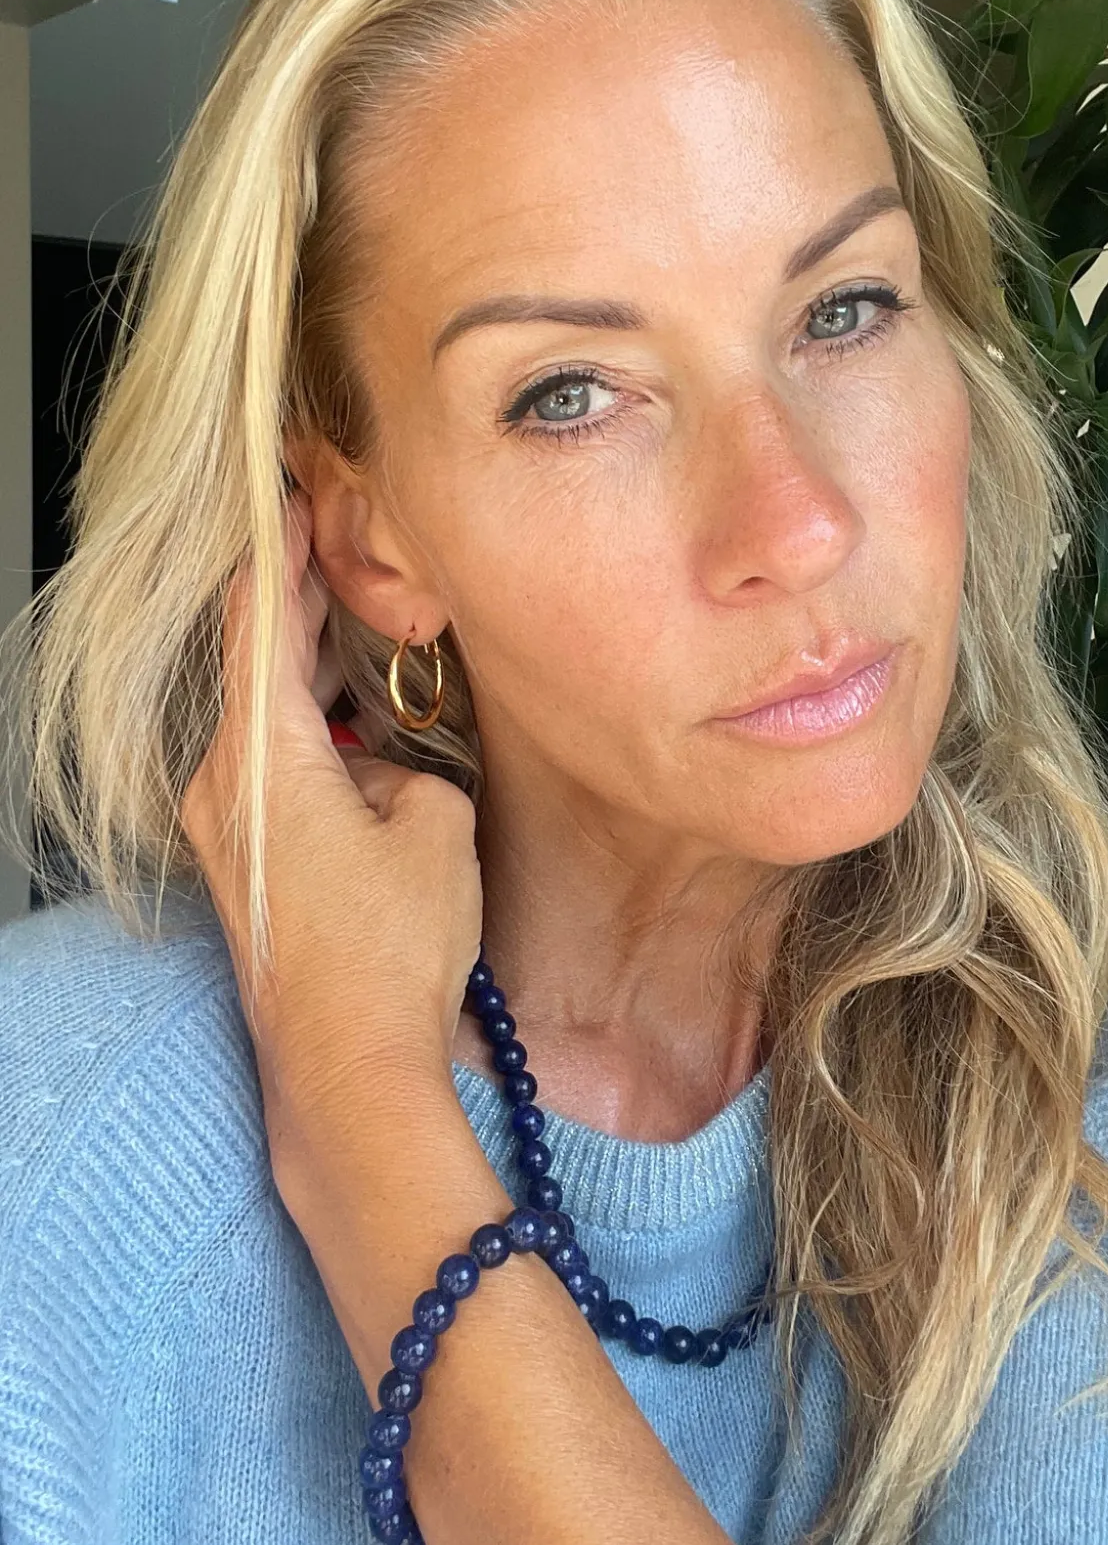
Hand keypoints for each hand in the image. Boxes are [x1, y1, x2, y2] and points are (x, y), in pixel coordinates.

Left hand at [178, 484, 482, 1119]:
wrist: (348, 1067)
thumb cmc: (391, 950)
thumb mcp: (435, 824)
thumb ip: (413, 760)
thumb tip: (390, 757)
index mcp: (261, 757)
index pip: (260, 618)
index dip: (285, 547)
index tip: (305, 491)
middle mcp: (219, 784)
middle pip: (252, 657)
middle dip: (297, 594)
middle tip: (341, 535)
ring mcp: (222, 826)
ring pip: (257, 710)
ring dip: (302, 661)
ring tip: (352, 609)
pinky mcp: (243, 861)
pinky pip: (265, 759)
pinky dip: (301, 716)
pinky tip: (348, 706)